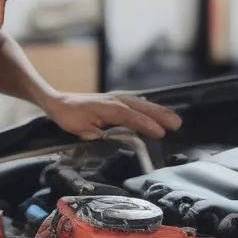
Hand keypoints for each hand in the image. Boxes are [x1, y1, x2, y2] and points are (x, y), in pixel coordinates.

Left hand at [43, 92, 181, 140]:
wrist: (60, 102)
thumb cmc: (70, 116)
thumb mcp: (80, 129)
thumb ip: (96, 134)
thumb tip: (110, 139)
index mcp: (107, 107)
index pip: (131, 116)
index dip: (146, 124)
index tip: (160, 133)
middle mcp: (116, 100)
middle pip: (142, 107)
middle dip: (160, 116)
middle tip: (177, 125)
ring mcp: (118, 98)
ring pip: (143, 104)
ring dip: (160, 111)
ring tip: (175, 119)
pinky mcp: (118, 100)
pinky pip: (138, 103)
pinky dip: (151, 108)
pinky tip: (160, 112)